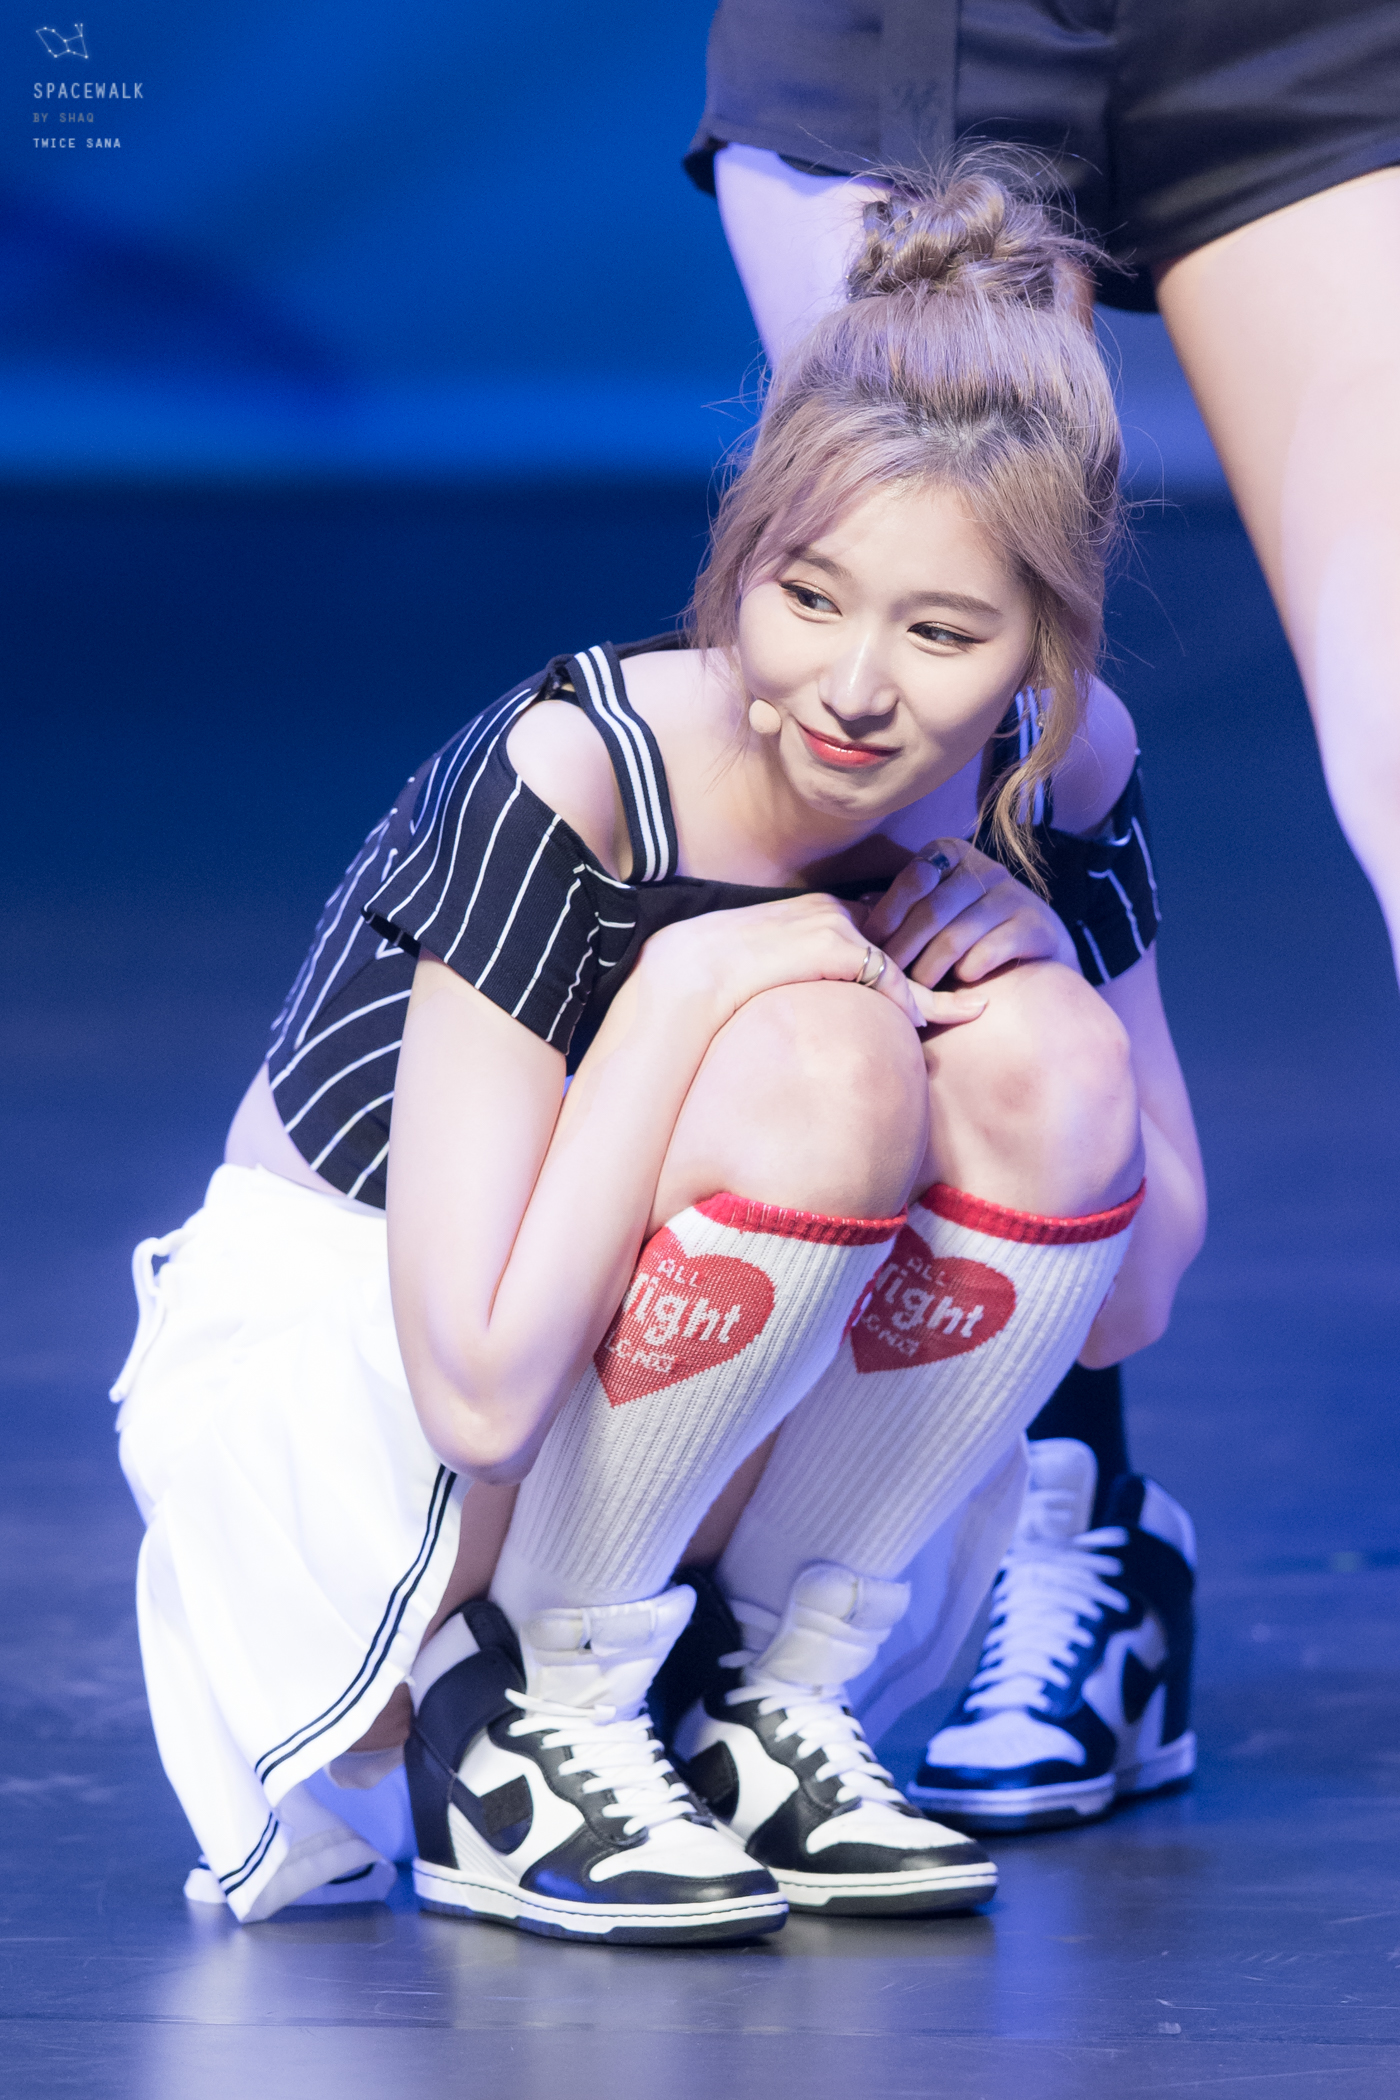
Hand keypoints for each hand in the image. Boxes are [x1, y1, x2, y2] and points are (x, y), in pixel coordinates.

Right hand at [639, 892, 987, 1031]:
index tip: (938, 975)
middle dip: (938, 962)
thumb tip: (815, 997)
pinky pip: (887, 977)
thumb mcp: (766, 967)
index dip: (911, 952)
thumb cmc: (719, 978)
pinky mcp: (836, 945)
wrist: (690, 974)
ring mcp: (834, 923)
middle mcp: (830, 908)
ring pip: (902, 960)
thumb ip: (801, 971)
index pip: (879, 926)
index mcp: (815, 909)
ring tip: (966, 1008)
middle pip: (902, 937)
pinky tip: (920, 1022)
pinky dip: (908, 1000)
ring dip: (933, 989)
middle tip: (973, 993)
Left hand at [860, 839, 1078, 986]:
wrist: (1034, 941)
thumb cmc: (968, 922)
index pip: (913, 878)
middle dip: (903, 949)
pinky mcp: (1034, 924)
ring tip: (916, 989)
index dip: (887, 914)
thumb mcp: (934, 903)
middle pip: (931, 911)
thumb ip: (902, 903)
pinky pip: (987, 952)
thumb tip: (859, 906)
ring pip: (956, 937)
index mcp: (952, 854)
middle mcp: (984, 868)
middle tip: (886, 976)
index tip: (868, 943)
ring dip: (929, 968)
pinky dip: (966, 971)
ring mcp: (1012, 895)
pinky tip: (958, 981)